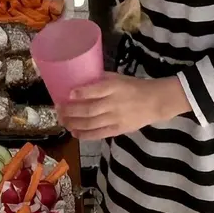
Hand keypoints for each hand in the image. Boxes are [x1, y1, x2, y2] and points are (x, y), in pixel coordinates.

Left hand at [59, 74, 190, 140]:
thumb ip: (101, 79)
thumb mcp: (119, 77)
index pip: (96, 90)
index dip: (81, 93)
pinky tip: (74, 132)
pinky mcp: (118, 129)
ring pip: (91, 123)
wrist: (155, 102)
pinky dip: (85, 134)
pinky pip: (99, 134)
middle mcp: (114, 103)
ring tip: (62, 121)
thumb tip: (81, 79)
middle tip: (58, 109)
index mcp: (115, 87)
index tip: (68, 93)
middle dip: (71, 111)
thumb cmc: (134, 86)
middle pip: (89, 110)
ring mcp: (116, 118)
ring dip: (74, 123)